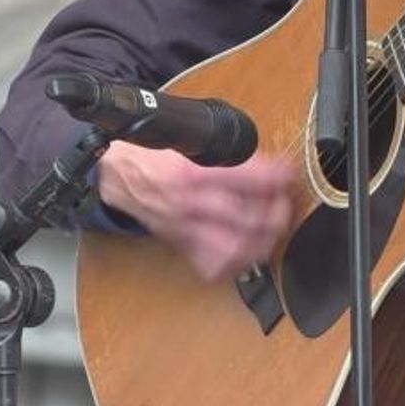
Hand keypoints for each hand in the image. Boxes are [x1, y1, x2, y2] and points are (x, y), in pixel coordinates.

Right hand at [96, 141, 294, 282]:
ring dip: (261, 241)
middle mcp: (189, 204)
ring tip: (274, 229)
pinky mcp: (181, 244)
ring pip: (232, 247)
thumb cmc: (152, 156)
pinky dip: (235, 263)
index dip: (275, 177)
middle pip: (245, 217)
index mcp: (191, 173)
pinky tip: (249, 252)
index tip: (288, 173)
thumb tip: (262, 162)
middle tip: (285, 201)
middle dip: (275, 211)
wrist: (116, 175)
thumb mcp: (188, 141)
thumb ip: (223, 154)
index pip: (244, 179)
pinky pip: (212, 264)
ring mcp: (185, 229)